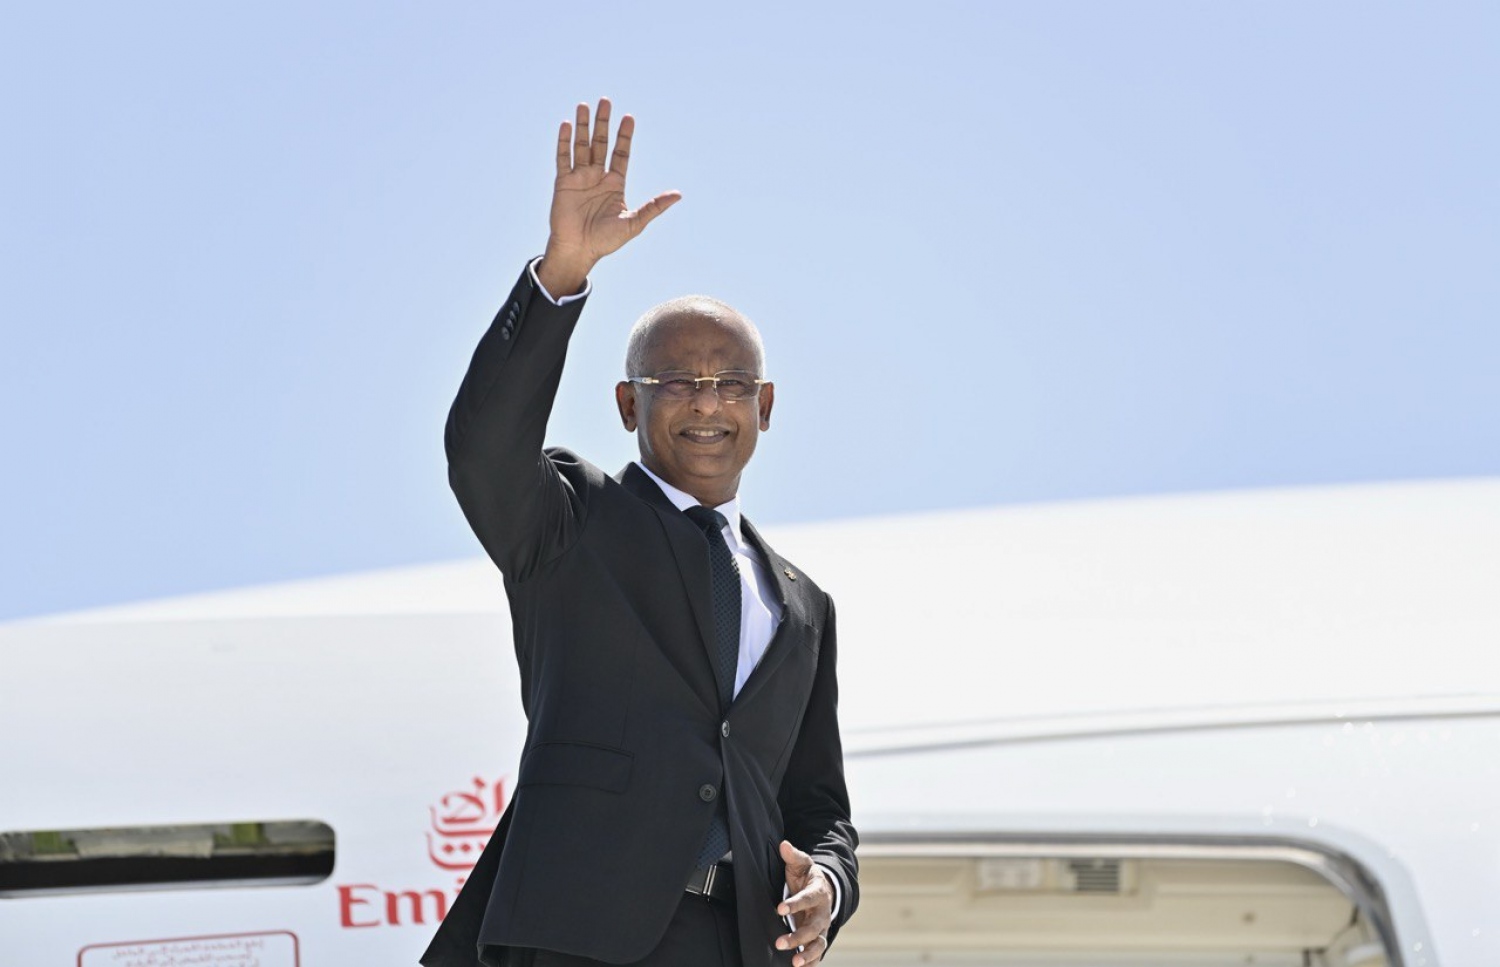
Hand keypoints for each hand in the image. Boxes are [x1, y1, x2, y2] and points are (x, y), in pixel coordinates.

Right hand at [536, 98, 681, 296]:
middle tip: (606, 101)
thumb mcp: (633, 223)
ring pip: (581, 146)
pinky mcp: (563, 183)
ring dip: (583, 126)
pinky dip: (564, 142)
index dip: (624, 136)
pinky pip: (563, 158)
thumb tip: (678, 195)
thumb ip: (654, 207)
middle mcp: (597, 177)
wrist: (578, 250)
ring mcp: (579, 178)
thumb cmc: (606, 241)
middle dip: (603, 123)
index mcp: (615, 184)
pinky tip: (568, 125)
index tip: (629, 118)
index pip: (621, 153)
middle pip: (600, 144)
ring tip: (585, 105)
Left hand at [774, 840, 833, 966]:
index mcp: (818, 893)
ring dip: (807, 954)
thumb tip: (783, 845)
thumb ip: (793, 856)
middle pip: (814, 927)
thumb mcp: (801, 864)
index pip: (807, 899)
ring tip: (794, 962)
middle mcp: (823, 913)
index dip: (794, 904)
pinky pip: (818, 954)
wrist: (824, 889)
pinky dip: (811, 963)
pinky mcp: (818, 938)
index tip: (779, 908)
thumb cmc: (808, 877)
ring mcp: (822, 928)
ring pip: (818, 943)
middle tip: (780, 942)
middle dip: (798, 936)